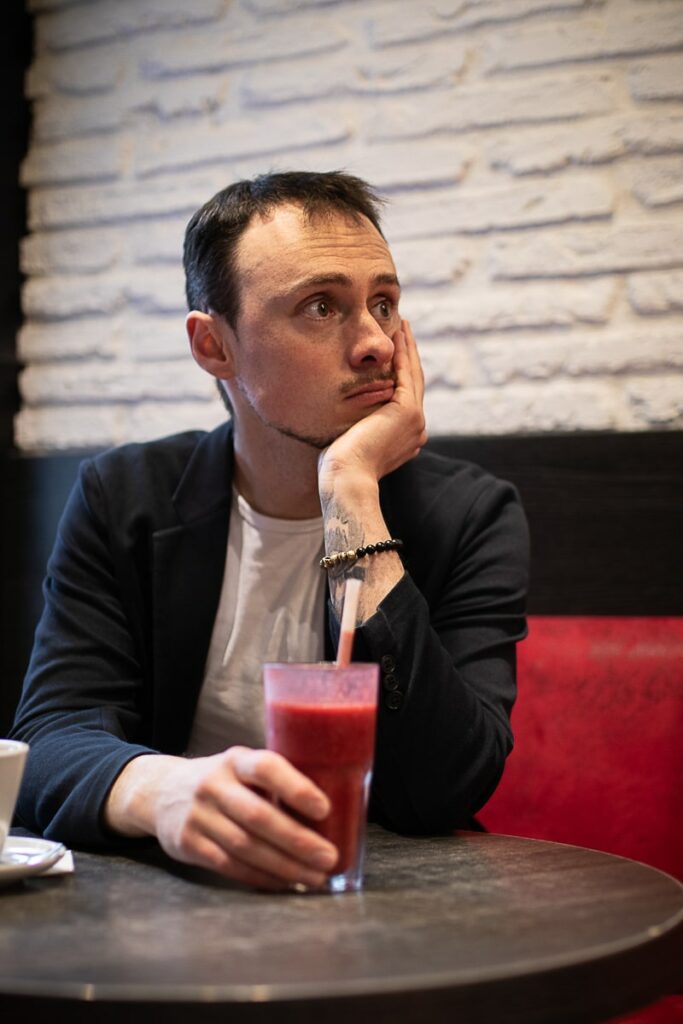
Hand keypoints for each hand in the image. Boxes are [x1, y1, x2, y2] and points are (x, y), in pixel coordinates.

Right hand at [106, 748, 337, 889]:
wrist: (161, 792)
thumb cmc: (222, 781)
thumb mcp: (242, 767)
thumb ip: (275, 783)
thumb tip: (331, 813)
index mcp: (236, 760)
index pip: (266, 768)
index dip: (296, 788)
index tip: (324, 808)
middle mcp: (214, 785)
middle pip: (259, 816)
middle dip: (298, 841)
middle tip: (328, 857)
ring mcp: (198, 815)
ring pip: (246, 847)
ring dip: (284, 866)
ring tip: (314, 877)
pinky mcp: (188, 843)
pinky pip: (229, 865)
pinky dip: (260, 877)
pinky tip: (284, 882)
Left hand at [318, 318, 426, 490]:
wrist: (346, 477)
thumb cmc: (340, 466)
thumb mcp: (352, 441)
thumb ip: (358, 426)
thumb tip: (346, 418)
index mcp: (406, 437)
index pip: (405, 397)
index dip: (401, 372)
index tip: (394, 352)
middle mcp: (416, 429)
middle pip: (414, 383)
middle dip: (409, 355)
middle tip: (403, 330)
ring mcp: (416, 420)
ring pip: (413, 375)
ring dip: (409, 348)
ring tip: (403, 326)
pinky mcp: (408, 411)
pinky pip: (406, 374)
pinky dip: (403, 352)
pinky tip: (398, 334)